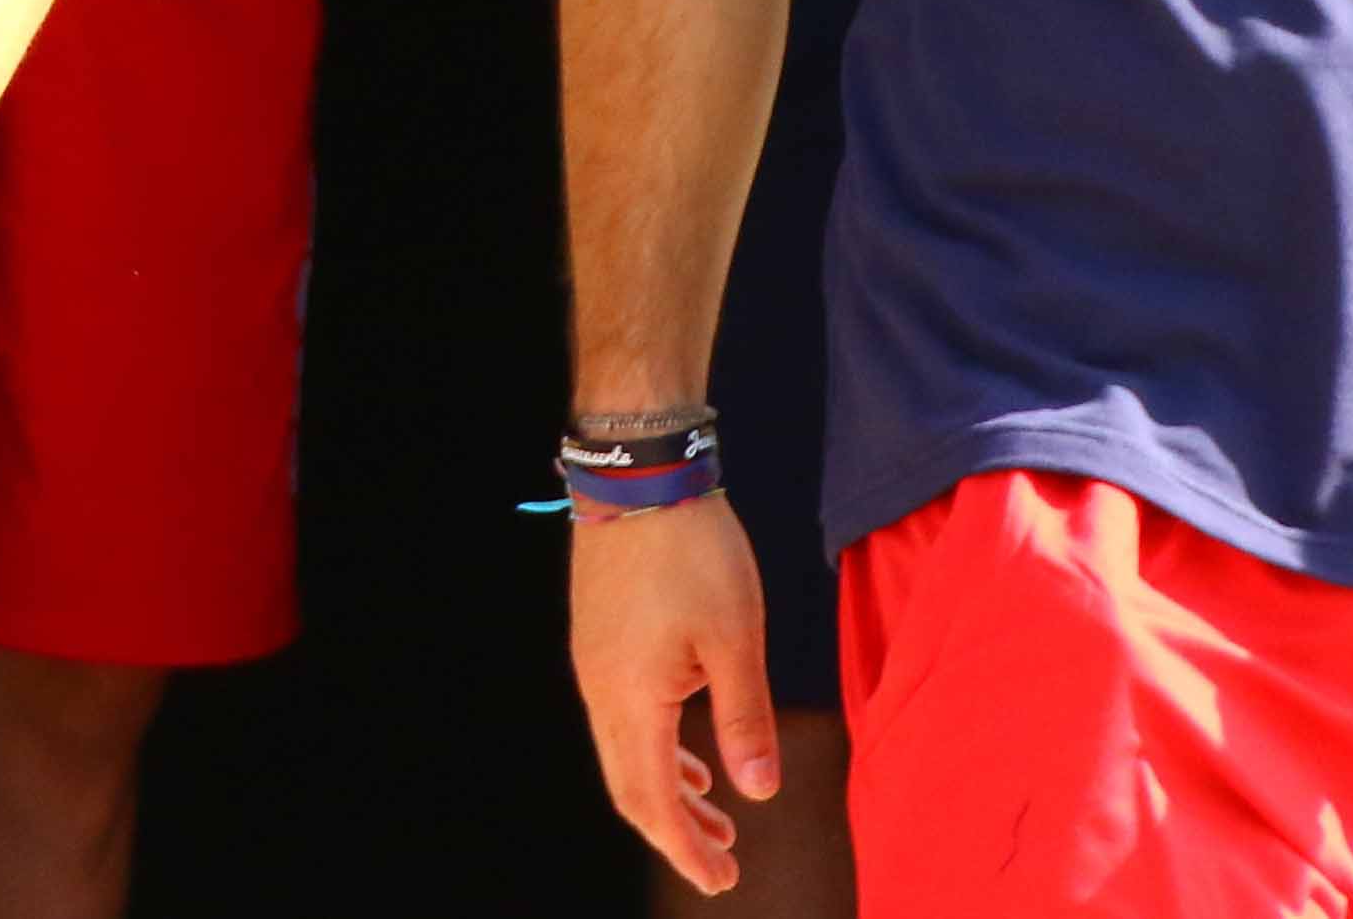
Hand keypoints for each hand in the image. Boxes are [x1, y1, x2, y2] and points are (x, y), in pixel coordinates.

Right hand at [573, 496, 779, 896]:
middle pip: (630, 787)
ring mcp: (594, 664)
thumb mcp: (736, 638)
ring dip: (669, 792)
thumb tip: (758, 794)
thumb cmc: (693, 551)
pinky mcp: (599, 640)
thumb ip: (745, 720)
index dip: (686, 848)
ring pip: (625, 754)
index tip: (722, 881)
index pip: (653, 800)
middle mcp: (601, 690)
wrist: (639, 474)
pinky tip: (691, 755)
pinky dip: (657, 752)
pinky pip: (621, 720)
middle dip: (676, 833)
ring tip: (716, 817)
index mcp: (632, 698)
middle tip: (722, 865)